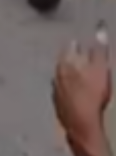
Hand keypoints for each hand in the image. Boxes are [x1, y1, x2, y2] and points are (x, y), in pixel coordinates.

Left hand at [54, 30, 111, 153]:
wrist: (83, 125)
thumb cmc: (93, 95)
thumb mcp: (101, 69)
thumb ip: (100, 49)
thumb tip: (100, 29)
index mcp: (64, 63)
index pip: (69, 47)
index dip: (77, 44)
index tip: (81, 42)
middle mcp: (55, 75)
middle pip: (63, 63)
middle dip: (72, 61)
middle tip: (81, 59)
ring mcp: (55, 92)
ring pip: (61, 79)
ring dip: (69, 77)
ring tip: (79, 78)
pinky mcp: (58, 107)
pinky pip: (63, 94)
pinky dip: (69, 92)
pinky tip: (76, 96)